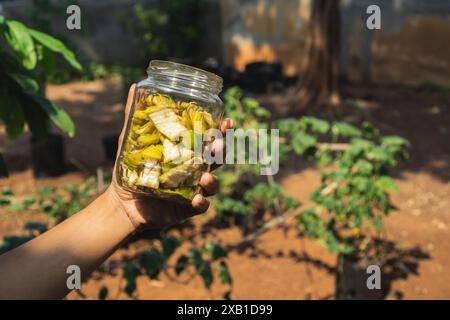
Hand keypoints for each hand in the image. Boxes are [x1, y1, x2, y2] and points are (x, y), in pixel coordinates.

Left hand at [107, 84, 233, 230]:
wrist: (123, 201)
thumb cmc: (131, 168)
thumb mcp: (130, 140)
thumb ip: (134, 115)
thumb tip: (132, 86)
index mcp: (188, 151)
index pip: (210, 138)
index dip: (222, 130)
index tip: (228, 121)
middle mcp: (195, 168)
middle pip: (217, 159)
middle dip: (222, 150)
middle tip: (218, 144)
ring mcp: (194, 188)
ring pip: (212, 182)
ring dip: (213, 179)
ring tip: (205, 177)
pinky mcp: (188, 207)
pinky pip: (201, 205)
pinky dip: (202, 202)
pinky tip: (196, 199)